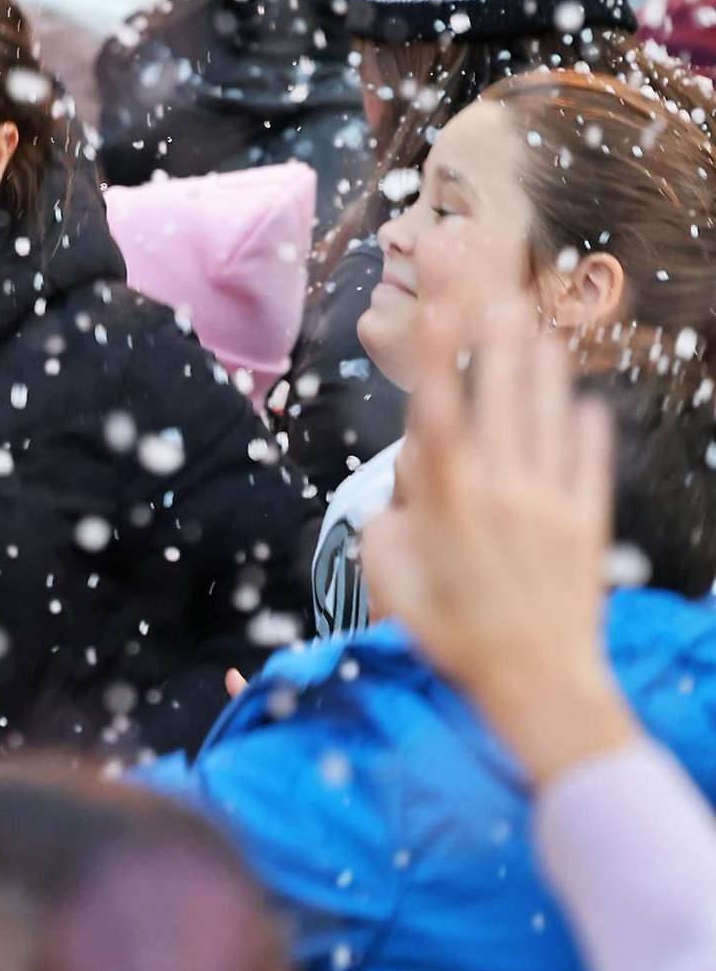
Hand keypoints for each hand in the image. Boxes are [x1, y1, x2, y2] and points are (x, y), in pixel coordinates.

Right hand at [362, 297, 638, 787]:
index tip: (437, 305)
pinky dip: (587, 431)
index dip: (436, 354)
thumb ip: (382, 534)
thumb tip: (391, 499)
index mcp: (445, 503)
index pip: (438, 410)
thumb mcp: (393, 588)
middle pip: (496, 396)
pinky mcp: (585, 525)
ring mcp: (546, 504)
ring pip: (545, 419)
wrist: (535, 686)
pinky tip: (587, 403)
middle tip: (492, 283)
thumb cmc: (453, 639)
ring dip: (540, 369)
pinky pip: (587, 464)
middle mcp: (498, 491)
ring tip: (537, 325)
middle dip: (490, 335)